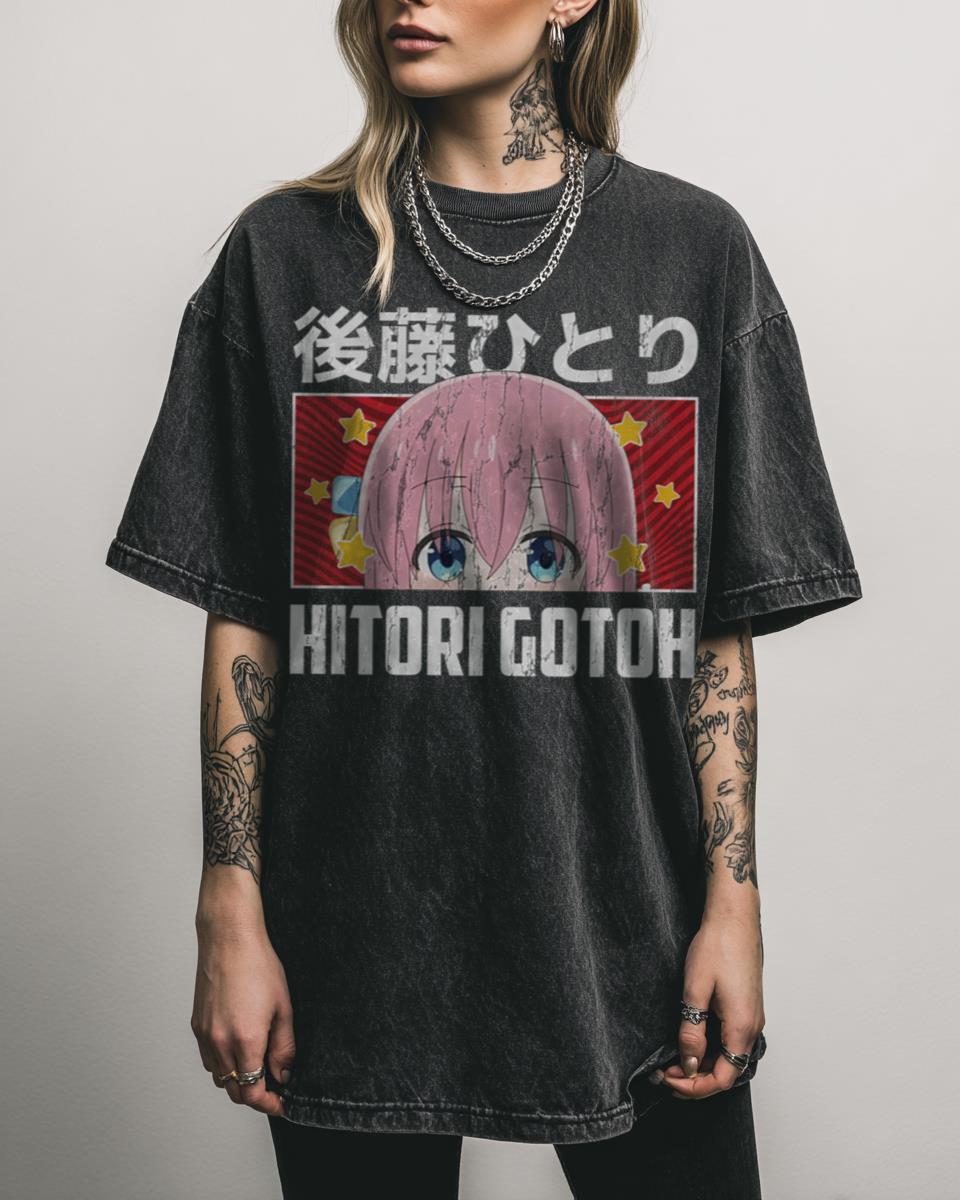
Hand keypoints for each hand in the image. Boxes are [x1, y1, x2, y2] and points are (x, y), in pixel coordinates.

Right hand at [191, 917, 295, 1116]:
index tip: (281, 1103)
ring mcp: (205, 1035)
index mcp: (245, 1040)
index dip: (268, 1104)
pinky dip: (223, 1065)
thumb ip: (284, 1047)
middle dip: (255, 1095)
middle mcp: (220, 1043)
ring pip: (219, 1077)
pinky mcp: (196, 1026)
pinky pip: (208, 1059)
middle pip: (234, 1091)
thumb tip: (284, 1074)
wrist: (229, 939)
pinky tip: (238, 1050)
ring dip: (238, 1081)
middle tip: (274, 1088)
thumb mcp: (283, 1007)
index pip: (252, 1092)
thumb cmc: (258, 966)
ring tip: (258, 1066)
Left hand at [659, 909, 763, 1099]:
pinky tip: (691, 1041)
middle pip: (727, 1072)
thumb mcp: (695, 990)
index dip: (694, 1087)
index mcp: (742, 1027)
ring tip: (673, 1059)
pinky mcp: (747, 1008)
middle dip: (695, 1079)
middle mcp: (753, 1027)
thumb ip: (692, 1031)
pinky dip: (711, 1049)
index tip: (668, 1079)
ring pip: (729, 1057)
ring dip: (703, 1064)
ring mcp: (752, 1017)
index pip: (722, 1078)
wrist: (734, 918)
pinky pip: (731, 1041)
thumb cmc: (717, 946)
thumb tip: (689, 1064)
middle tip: (664, 1072)